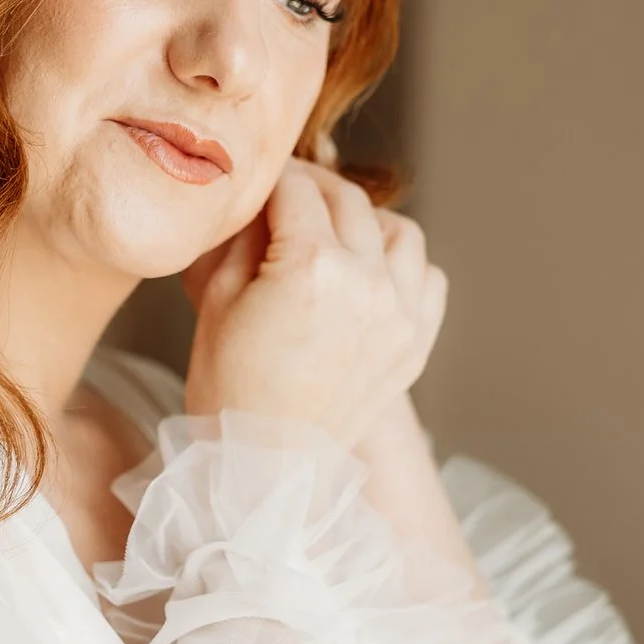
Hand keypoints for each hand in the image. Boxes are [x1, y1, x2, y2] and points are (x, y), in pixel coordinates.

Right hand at [181, 160, 447, 448]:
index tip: (259, 180)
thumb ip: (245, 235)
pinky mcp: (415, 345)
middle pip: (348, 201)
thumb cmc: (229, 388)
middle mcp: (368, 284)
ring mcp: (400, 315)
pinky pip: (428, 279)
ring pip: (399, 232)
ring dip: (365, 222)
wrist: (266, 466)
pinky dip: (403, 266)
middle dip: (314, 189)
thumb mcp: (216, 297)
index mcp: (313, 267)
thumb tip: (265, 199)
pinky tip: (371, 274)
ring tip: (334, 234)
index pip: (296, 189)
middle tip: (287, 197)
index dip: (272, 178)